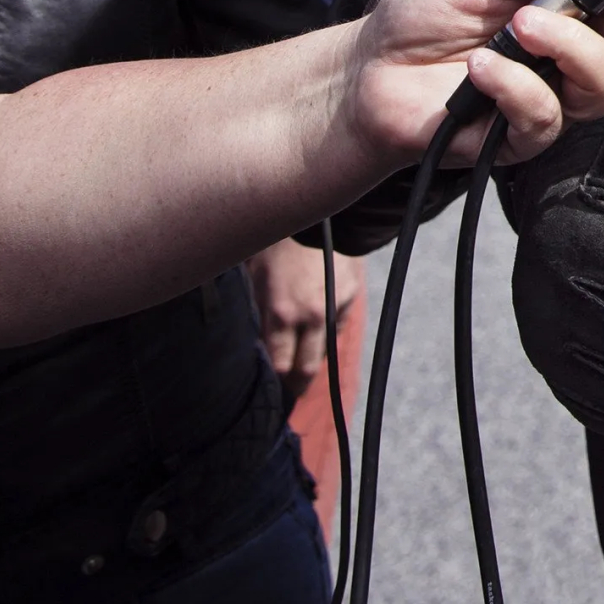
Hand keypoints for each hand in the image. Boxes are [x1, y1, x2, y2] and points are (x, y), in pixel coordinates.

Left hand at [246, 237, 346, 403]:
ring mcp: (332, 307)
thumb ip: (257, 308)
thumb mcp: (254, 273)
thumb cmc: (276, 241)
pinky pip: (337, 321)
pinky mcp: (348, 295)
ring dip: (313, 355)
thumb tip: (256, 333)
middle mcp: (309, 317)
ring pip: (324, 348)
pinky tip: (317, 318)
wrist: (317, 211)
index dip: (276, 379)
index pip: (279, 365)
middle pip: (306, 368)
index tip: (272, 386)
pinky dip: (327, 326)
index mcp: (280, 314)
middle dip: (298, 385)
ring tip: (302, 359)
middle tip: (292, 393)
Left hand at [347, 0, 603, 168]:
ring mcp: (553, 93)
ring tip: (521, 24)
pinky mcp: (521, 137)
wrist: (365, 73)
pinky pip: (545, 117)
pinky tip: (481, 69)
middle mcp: (572, 48)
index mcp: (569, 2)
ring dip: (573, 45)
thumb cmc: (420, 16)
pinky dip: (516, 88)